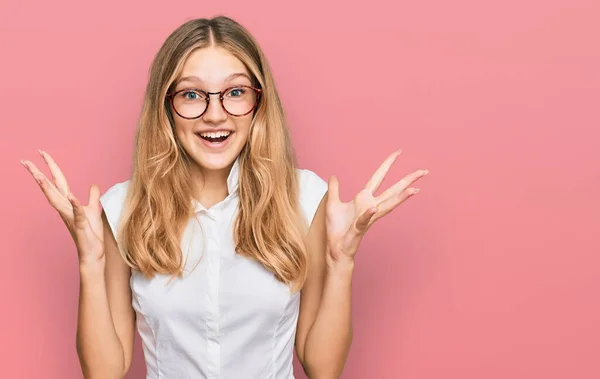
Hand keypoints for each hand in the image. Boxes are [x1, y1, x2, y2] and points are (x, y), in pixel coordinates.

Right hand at [21, 150, 104, 265]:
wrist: (92, 253)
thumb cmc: (91, 233)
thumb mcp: (94, 210)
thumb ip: (93, 197)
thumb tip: (94, 184)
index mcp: (68, 203)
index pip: (57, 181)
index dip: (50, 167)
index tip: (41, 153)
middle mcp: (66, 209)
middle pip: (50, 188)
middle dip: (38, 174)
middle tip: (25, 161)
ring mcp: (71, 217)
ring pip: (57, 200)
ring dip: (48, 188)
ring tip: (39, 175)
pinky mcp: (81, 226)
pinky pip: (77, 214)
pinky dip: (75, 205)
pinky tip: (72, 197)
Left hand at [325, 150, 427, 265]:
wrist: (335, 248)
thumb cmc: (336, 229)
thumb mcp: (332, 203)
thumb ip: (334, 189)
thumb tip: (333, 176)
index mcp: (364, 199)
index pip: (378, 177)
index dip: (388, 164)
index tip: (399, 152)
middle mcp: (371, 206)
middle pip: (392, 190)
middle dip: (407, 180)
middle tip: (424, 171)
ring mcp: (368, 217)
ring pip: (387, 205)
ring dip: (400, 198)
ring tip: (414, 189)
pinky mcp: (359, 228)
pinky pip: (365, 219)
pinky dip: (368, 213)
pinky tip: (373, 208)